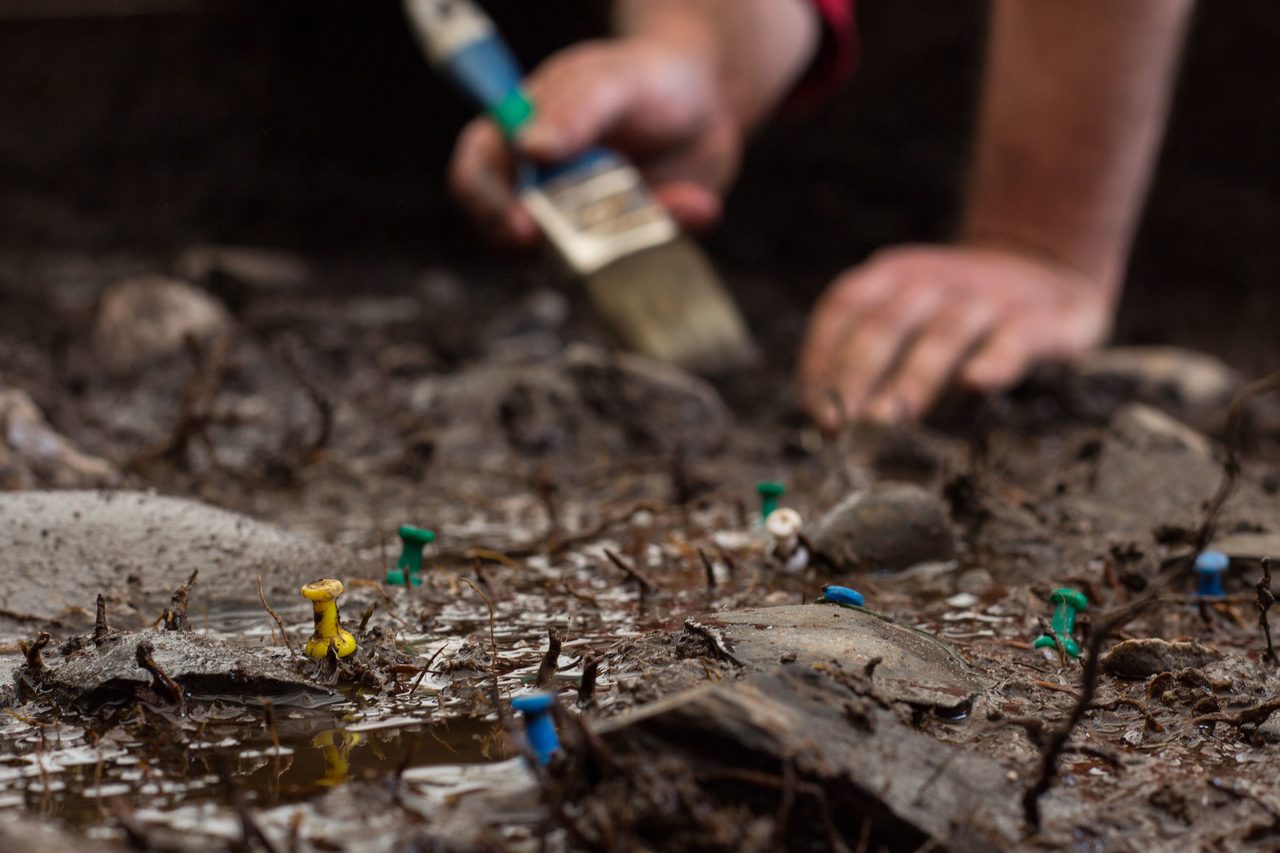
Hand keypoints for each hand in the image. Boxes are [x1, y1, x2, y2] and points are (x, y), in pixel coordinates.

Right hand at [448, 36, 741, 244]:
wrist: (706, 101)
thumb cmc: (644, 79)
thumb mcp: (613, 81)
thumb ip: (574, 110)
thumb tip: (527, 146)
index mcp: (517, 136)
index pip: (475, 175)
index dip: (486, 205)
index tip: (524, 226)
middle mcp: (539, 186)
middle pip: (511, 234)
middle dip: (552, 244)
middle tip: (590, 244)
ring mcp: (578, 220)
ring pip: (570, 260)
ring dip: (618, 244)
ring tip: (673, 204)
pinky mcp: (620, 243)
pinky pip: (630, 263)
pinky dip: (665, 237)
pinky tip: (696, 204)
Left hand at [797, 244, 1115, 429]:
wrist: (1046, 269)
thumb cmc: (953, 314)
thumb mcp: (906, 315)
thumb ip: (866, 356)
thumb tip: (826, 421)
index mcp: (891, 274)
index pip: (843, 308)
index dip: (822, 358)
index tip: (818, 411)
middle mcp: (933, 279)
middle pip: (885, 325)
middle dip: (859, 377)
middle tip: (847, 424)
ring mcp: (986, 296)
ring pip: (943, 335)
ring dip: (911, 380)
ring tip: (888, 421)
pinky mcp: (1038, 319)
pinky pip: (1013, 339)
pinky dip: (993, 360)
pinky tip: (975, 383)